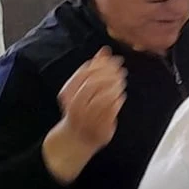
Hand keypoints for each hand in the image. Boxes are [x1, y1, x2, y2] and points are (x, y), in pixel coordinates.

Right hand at [42, 48, 125, 183]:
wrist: (76, 138)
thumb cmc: (80, 109)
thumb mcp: (82, 88)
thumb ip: (93, 69)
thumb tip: (104, 51)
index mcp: (67, 94)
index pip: (83, 74)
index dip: (101, 65)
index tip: (114, 60)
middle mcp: (74, 105)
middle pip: (92, 84)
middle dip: (109, 75)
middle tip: (121, 71)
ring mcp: (86, 118)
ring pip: (102, 98)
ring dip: (114, 87)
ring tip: (121, 83)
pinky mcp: (98, 128)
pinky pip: (110, 111)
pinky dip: (117, 102)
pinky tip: (120, 97)